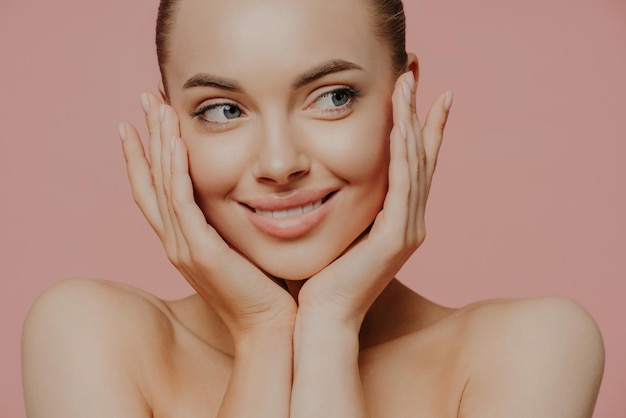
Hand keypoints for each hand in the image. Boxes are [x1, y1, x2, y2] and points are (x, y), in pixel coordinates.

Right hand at [119, 93, 295, 338]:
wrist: (270, 327)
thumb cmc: (263, 289)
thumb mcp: (240, 247)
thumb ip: (230, 222)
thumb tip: (244, 192)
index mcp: (183, 240)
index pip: (155, 190)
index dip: (144, 156)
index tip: (139, 122)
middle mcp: (175, 242)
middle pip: (151, 180)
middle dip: (147, 137)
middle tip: (145, 98)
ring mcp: (184, 247)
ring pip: (162, 186)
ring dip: (158, 143)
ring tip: (155, 107)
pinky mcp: (201, 252)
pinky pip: (183, 204)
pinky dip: (176, 171)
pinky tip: (175, 143)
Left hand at [297, 72, 451, 327]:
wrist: (322, 319)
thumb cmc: (323, 279)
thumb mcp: (338, 231)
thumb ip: (344, 205)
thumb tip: (328, 177)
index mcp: (397, 220)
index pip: (413, 164)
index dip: (419, 127)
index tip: (419, 93)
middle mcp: (410, 222)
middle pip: (421, 155)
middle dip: (419, 111)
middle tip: (417, 73)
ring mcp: (407, 230)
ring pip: (415, 163)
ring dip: (412, 121)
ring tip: (408, 83)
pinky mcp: (395, 238)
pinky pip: (402, 186)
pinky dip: (404, 154)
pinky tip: (401, 125)